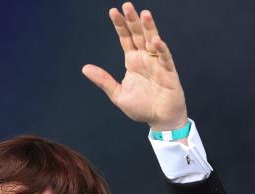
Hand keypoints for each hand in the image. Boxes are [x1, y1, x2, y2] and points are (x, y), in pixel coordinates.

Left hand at [82, 3, 187, 131]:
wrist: (160, 120)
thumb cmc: (142, 107)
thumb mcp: (118, 94)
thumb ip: (104, 80)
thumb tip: (85, 68)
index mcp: (133, 61)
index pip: (125, 39)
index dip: (120, 26)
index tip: (113, 12)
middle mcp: (145, 58)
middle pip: (138, 35)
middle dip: (132, 21)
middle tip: (127, 6)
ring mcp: (157, 63)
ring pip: (153, 41)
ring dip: (149, 28)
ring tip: (144, 14)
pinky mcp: (168, 72)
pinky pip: (165, 58)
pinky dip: (160, 49)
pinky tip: (155, 40)